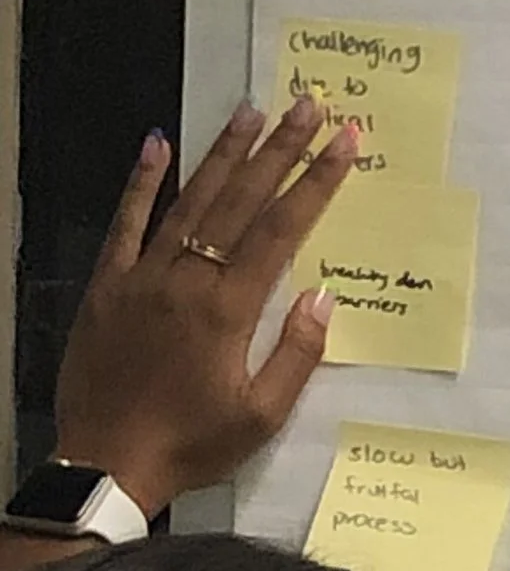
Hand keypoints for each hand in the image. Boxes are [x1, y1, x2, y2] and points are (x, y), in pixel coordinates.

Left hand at [49, 100, 362, 512]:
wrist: (105, 465)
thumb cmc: (192, 444)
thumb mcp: (261, 415)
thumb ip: (296, 354)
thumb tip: (321, 295)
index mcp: (229, 309)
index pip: (282, 229)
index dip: (317, 181)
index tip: (344, 142)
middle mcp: (187, 279)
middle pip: (240, 201)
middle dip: (279, 150)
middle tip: (307, 105)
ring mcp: (142, 277)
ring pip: (188, 201)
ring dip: (222, 153)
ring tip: (251, 111)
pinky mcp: (108, 285)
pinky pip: (126, 223)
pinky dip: (141, 182)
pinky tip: (156, 143)